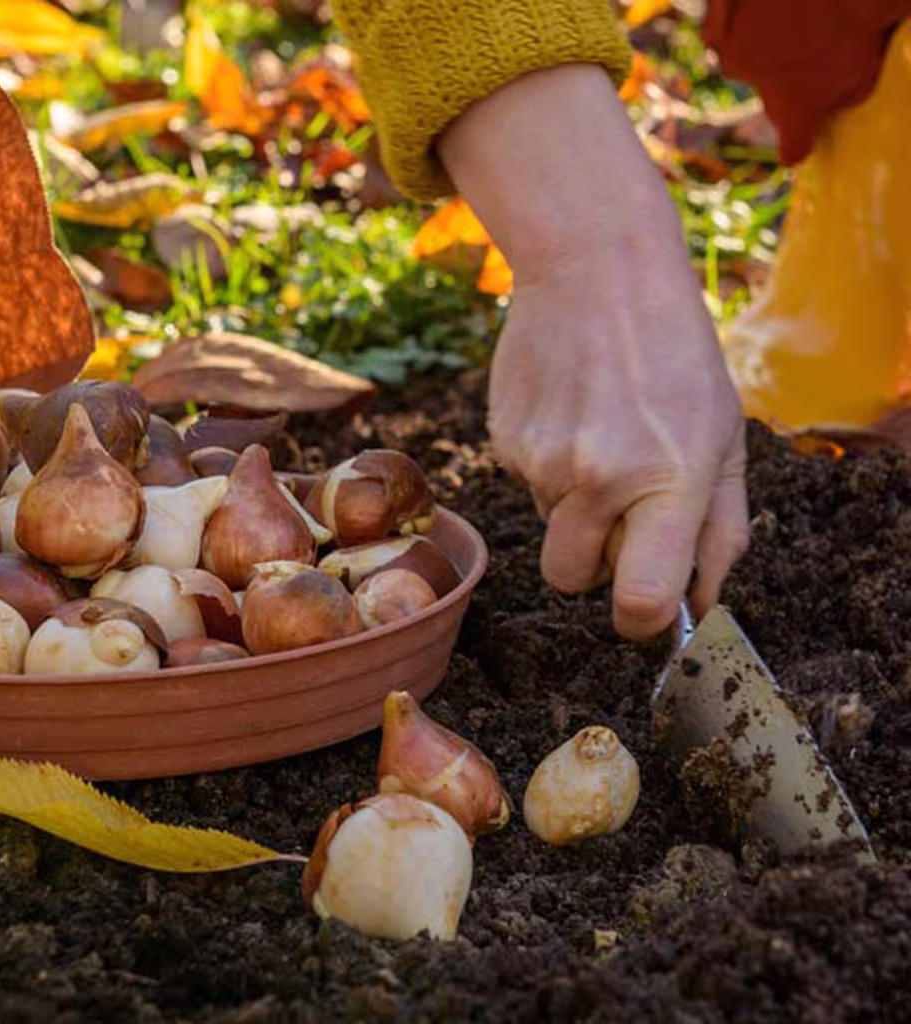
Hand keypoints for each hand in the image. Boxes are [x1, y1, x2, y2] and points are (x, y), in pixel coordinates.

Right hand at [439, 64, 748, 639]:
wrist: (595, 269)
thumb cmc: (676, 354)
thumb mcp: (725, 437)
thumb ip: (721, 532)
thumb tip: (699, 606)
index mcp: (668, 479)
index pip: (641, 601)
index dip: (641, 620)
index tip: (645, 608)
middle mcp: (597, 478)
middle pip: (571, 580)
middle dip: (594, 563)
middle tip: (622, 508)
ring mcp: (541, 461)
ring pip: (549, 528)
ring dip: (575, 505)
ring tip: (599, 433)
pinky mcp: (505, 442)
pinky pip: (527, 487)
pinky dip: (549, 467)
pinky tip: (571, 412)